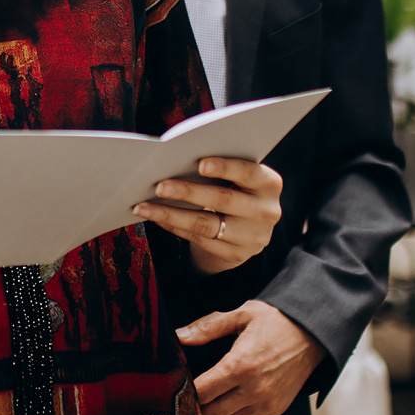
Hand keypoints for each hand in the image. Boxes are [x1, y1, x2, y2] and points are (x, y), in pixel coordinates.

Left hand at [131, 156, 282, 273]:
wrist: (247, 229)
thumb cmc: (235, 189)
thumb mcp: (238, 179)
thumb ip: (220, 169)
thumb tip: (176, 159)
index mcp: (269, 184)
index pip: (249, 173)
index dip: (226, 168)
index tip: (200, 164)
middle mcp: (266, 212)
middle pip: (224, 200)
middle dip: (188, 192)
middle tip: (159, 185)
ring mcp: (253, 237)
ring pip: (206, 224)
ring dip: (171, 214)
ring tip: (144, 206)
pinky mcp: (236, 254)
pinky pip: (199, 240)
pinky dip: (174, 227)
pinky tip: (156, 218)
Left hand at [176, 300, 324, 414]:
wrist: (313, 334)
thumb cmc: (276, 322)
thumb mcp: (241, 315)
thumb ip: (208, 327)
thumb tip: (179, 336)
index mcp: (241, 365)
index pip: (201, 392)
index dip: (187, 388)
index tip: (183, 380)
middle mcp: (254, 390)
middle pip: (210, 414)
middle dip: (197, 405)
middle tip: (194, 391)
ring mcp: (266, 404)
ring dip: (214, 414)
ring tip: (211, 398)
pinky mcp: (275, 411)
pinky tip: (229, 402)